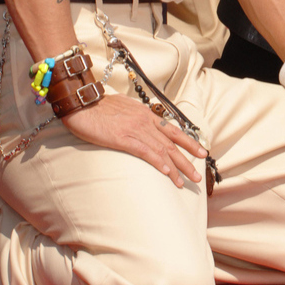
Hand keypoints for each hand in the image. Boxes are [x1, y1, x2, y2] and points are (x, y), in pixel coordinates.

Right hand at [63, 93, 208, 186]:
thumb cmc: (99, 106)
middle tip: (198, 177)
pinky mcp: (123, 138)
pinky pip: (145, 152)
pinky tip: (166, 172)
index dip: (189, 142)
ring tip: (186, 181)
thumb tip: (144, 122)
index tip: (202, 152)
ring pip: (162, 150)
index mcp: (146, 114)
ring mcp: (135, 129)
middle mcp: (145, 121)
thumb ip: (137, 116)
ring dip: (176, 168)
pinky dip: (158, 162)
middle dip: (187, 161)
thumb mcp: (124, 107)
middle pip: (171, 143)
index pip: (172, 130)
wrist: (83, 103)